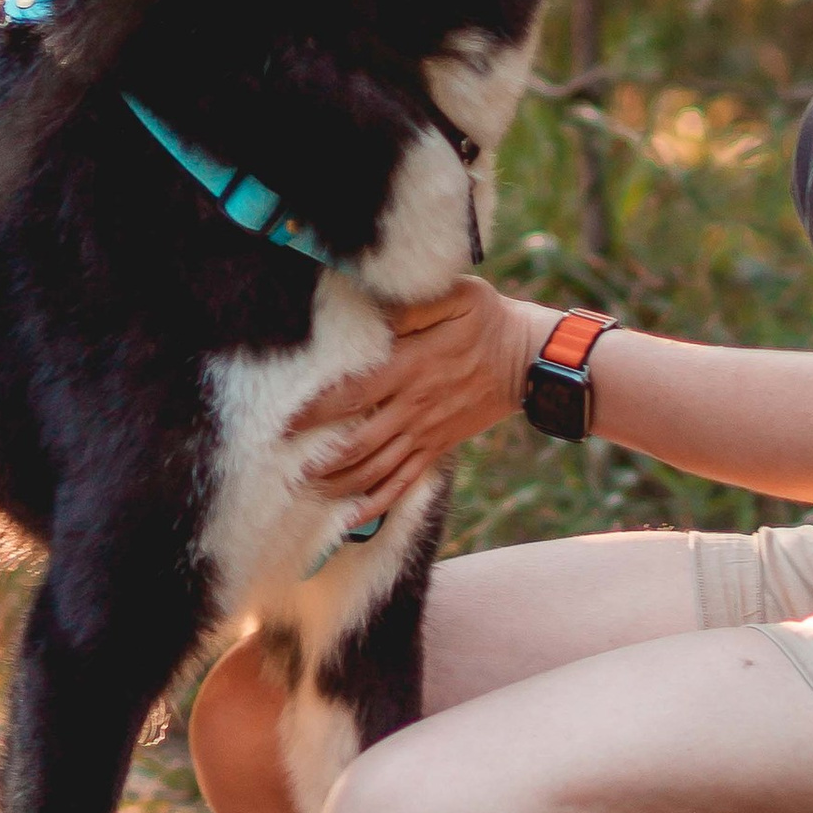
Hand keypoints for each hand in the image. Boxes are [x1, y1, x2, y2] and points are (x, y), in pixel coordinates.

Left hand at [284, 277, 558, 520]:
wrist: (529, 360)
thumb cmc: (487, 319)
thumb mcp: (455, 296)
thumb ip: (411, 305)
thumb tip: (371, 310)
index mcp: (411, 367)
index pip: (353, 393)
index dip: (316, 411)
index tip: (284, 420)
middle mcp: (414, 406)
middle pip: (358, 442)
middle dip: (319, 457)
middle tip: (283, 462)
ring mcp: (426, 432)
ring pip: (376, 469)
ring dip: (339, 483)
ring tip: (305, 487)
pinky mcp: (438, 447)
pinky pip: (403, 482)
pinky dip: (375, 504)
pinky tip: (350, 517)